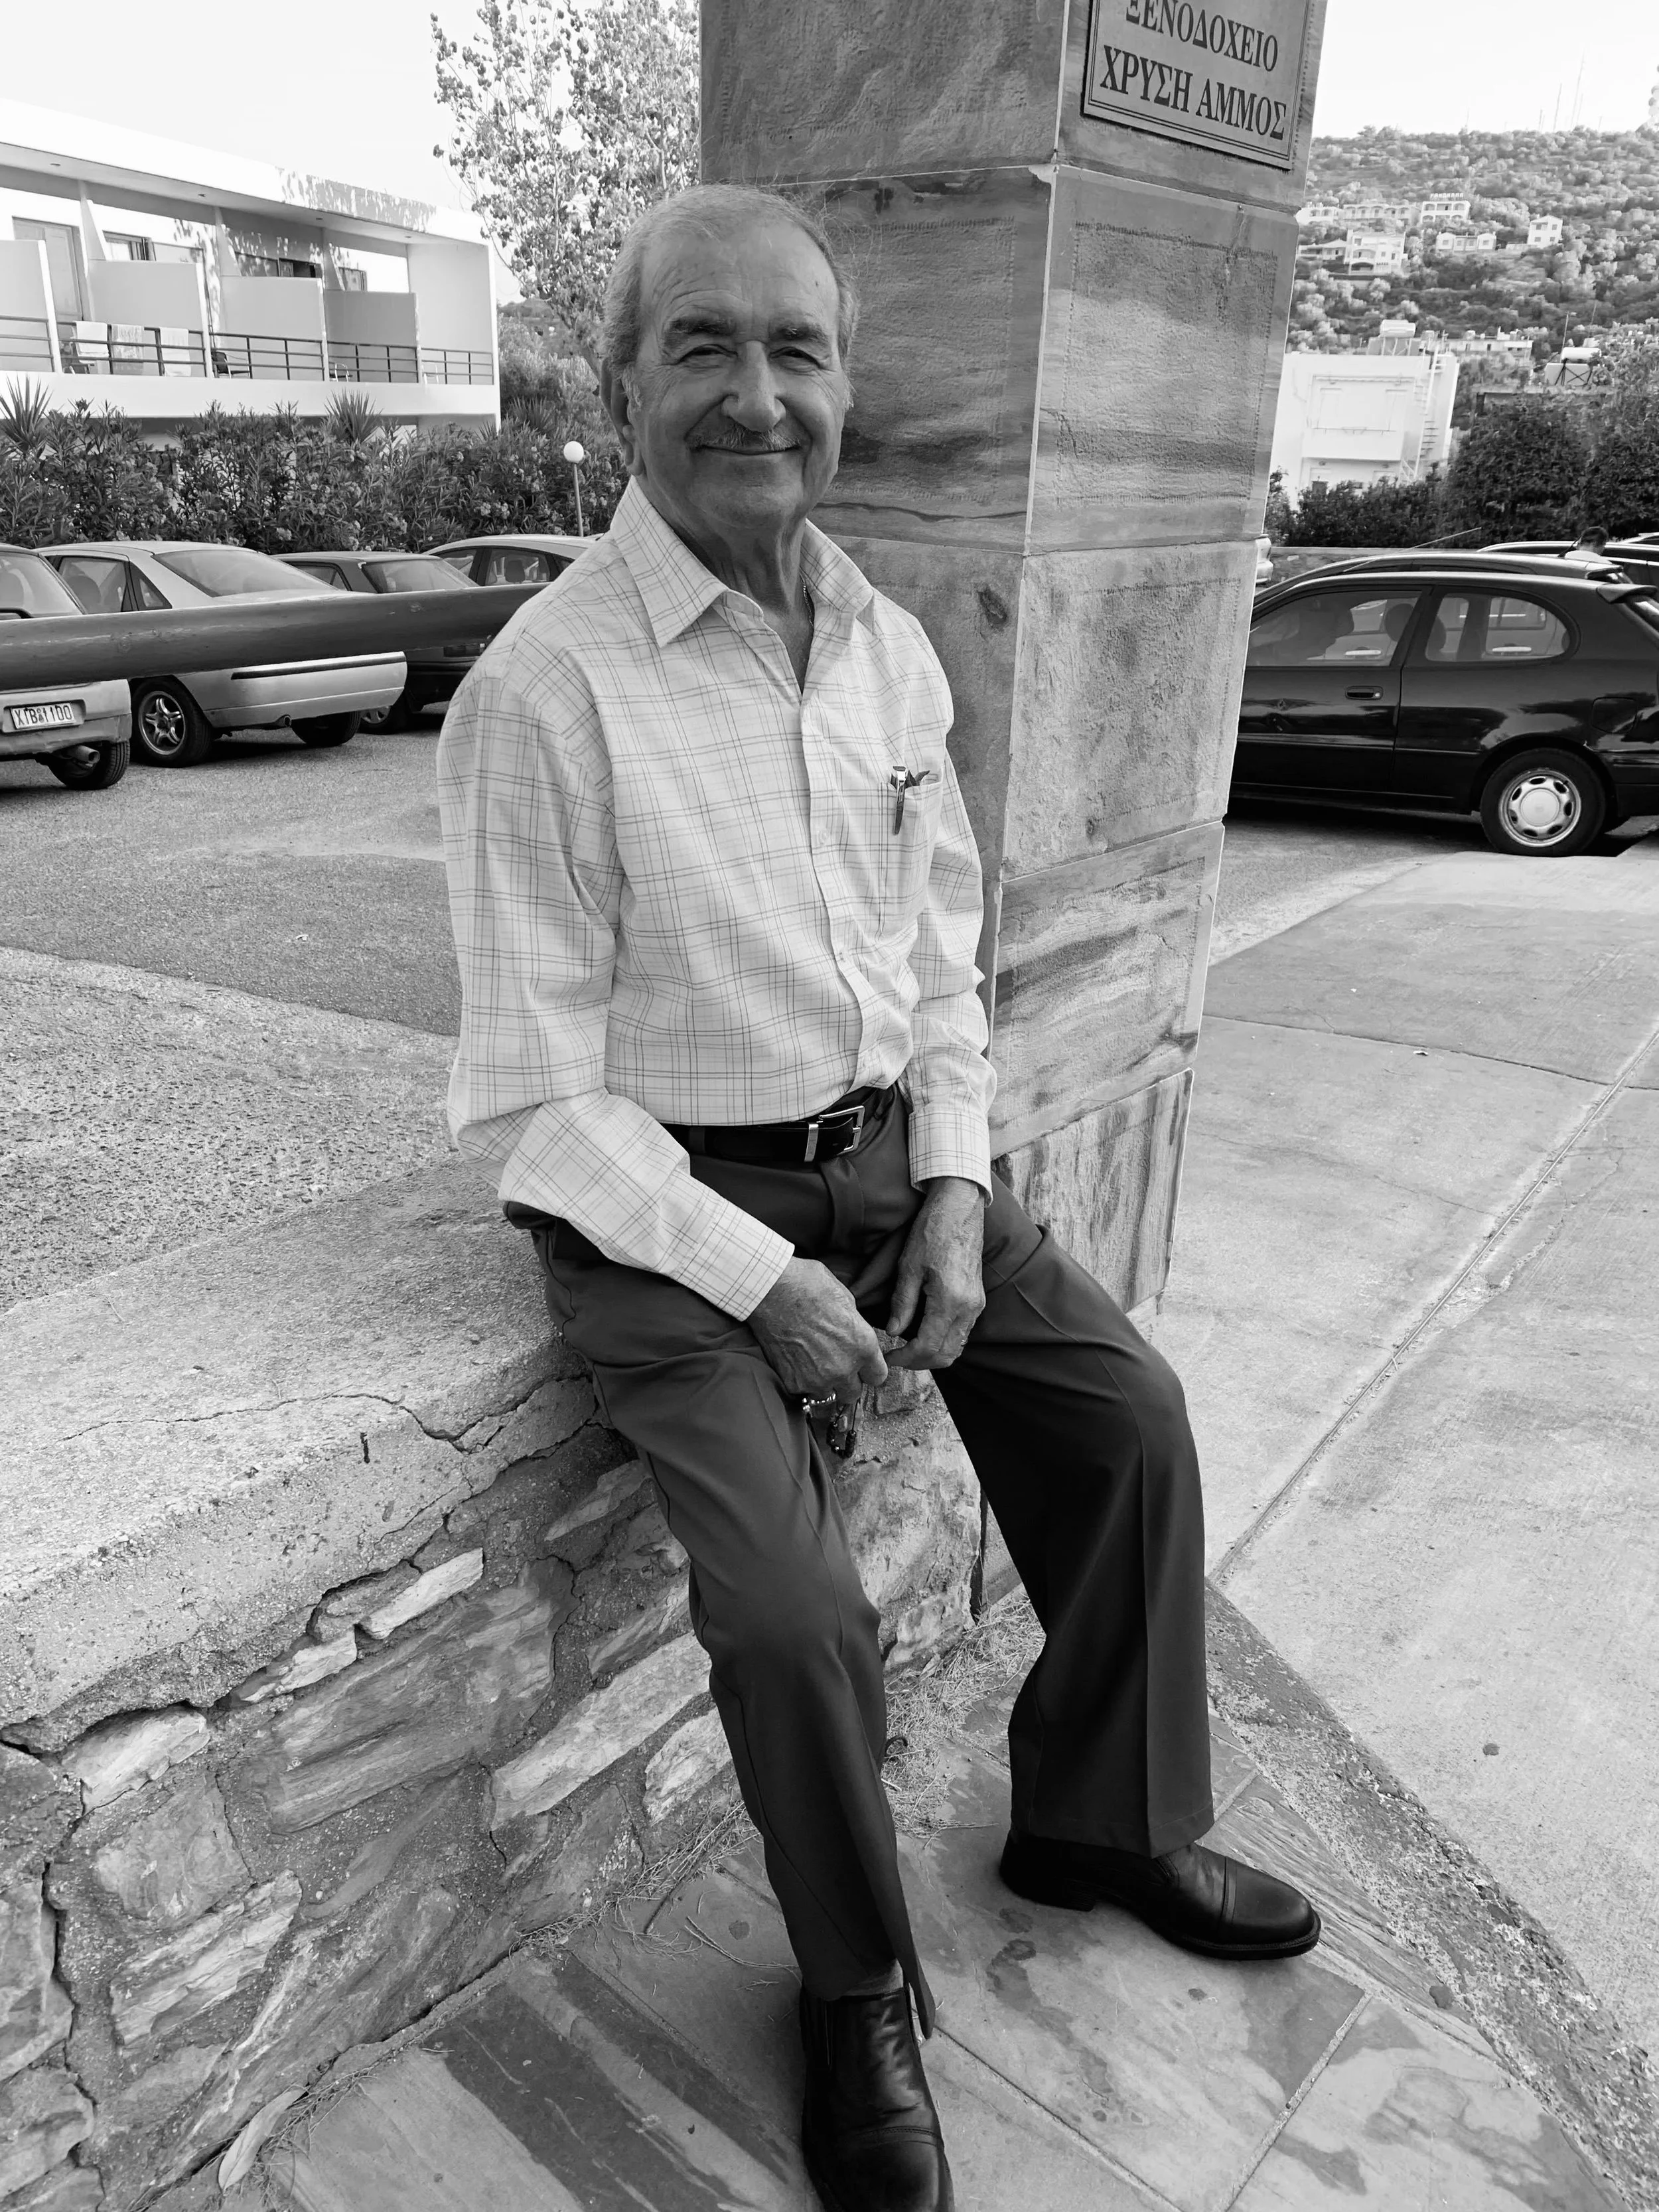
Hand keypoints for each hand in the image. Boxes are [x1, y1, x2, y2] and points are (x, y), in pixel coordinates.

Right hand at [750, 1258, 889, 1402]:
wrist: (772, 1291)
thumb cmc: (809, 1286)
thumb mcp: (846, 1299)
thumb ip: (854, 1327)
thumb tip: (853, 1334)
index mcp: (863, 1346)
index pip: (878, 1376)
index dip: (869, 1370)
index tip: (862, 1366)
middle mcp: (844, 1368)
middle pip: (853, 1393)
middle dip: (847, 1382)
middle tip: (836, 1366)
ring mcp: (817, 1379)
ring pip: (827, 1394)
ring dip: (823, 1383)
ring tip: (812, 1362)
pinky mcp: (793, 1382)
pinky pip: (802, 1390)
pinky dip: (800, 1380)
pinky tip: (795, 1360)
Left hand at [885, 1178, 985, 1370]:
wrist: (960, 1208)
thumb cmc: (932, 1231)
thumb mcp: (909, 1267)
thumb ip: (903, 1304)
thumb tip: (893, 1332)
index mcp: (950, 1300)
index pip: (927, 1347)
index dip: (905, 1359)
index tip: (887, 1358)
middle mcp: (968, 1307)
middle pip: (946, 1355)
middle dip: (919, 1362)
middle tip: (897, 1356)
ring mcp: (976, 1304)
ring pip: (957, 1347)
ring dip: (933, 1353)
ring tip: (908, 1347)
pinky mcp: (978, 1299)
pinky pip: (963, 1332)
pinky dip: (944, 1340)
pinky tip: (925, 1331)